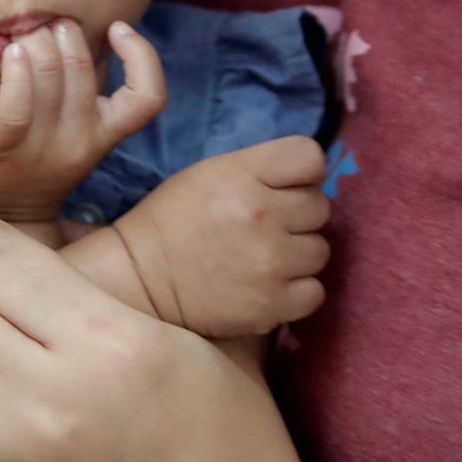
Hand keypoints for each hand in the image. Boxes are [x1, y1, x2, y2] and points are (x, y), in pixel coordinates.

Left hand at [0, 19, 163, 223]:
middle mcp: (79, 141)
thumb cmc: (27, 157)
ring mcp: (40, 145)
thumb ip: (79, 90)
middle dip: (63, 32)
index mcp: (102, 135)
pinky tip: (12, 54)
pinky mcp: (0, 142)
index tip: (117, 28)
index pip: (148, 98)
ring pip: (49, 70)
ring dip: (36, 40)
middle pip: (82, 66)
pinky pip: (16, 99)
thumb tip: (75, 29)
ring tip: (24, 40)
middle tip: (45, 28)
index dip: (143, 55)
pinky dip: (16, 66)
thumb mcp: (69, 129)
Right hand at [113, 137, 331, 334]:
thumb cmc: (174, 221)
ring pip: (320, 250)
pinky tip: (268, 287)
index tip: (284, 188)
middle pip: (320, 206)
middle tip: (264, 228)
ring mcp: (270, 263)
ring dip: (298, 255)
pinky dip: (296, 292)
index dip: (302, 173)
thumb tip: (311, 179)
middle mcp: (261, 216)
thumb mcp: (209, 174)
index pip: (310, 157)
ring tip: (264, 259)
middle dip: (297, 216)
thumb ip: (261, 170)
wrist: (141, 281)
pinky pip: (314, 291)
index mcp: (242, 176)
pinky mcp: (272, 304)